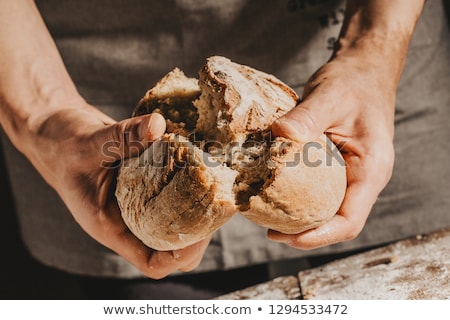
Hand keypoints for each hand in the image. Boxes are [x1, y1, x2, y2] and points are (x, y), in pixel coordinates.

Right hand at [27, 103, 209, 278]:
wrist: (58, 133)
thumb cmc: (63, 145)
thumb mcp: (87, 142)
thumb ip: (122, 136)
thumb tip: (158, 125)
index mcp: (111, 226)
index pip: (152, 261)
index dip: (180, 254)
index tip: (203, 229)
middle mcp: (129, 220)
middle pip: (173, 246)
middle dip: (198, 230)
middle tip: (216, 201)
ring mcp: (139, 203)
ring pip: (176, 219)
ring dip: (197, 205)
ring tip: (215, 182)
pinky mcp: (147, 183)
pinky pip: (173, 191)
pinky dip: (188, 181)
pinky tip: (201, 161)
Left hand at [267, 0, 424, 249]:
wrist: (363, 68)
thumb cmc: (354, 82)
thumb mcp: (330, 96)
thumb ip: (306, 117)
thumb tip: (277, 135)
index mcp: (371, 170)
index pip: (349, 221)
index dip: (317, 237)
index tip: (284, 237)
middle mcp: (362, 178)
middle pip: (335, 222)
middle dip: (303, 232)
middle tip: (268, 229)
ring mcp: (350, 173)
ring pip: (326, 209)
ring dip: (299, 217)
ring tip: (267, 215)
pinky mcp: (335, 165)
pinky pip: (318, 190)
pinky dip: (297, 196)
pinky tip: (273, 190)